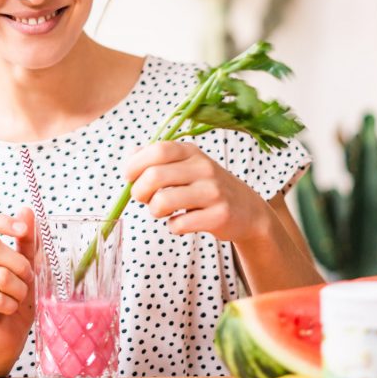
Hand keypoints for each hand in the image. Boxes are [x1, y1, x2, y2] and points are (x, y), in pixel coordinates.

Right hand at [0, 207, 35, 374]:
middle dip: (20, 265)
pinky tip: (8, 310)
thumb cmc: (17, 299)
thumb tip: (26, 210)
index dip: (1, 221)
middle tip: (27, 279)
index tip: (22, 229)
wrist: (8, 338)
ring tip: (17, 297)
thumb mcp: (28, 267)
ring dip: (18, 289)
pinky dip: (11, 305)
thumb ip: (27, 240)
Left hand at [127, 141, 268, 243]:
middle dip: (139, 192)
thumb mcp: (187, 165)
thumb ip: (158, 159)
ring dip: (154, 211)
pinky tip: (180, 223)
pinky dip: (173, 227)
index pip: (156, 150)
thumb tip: (129, 158)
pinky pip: (179, 224)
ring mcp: (213, 191)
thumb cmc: (206, 187)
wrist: (247, 211)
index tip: (129, 177)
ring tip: (162, 211)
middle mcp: (203, 167)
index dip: (135, 164)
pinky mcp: (219, 215)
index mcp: (191, 152)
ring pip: (163, 201)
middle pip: (154, 176)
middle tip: (143, 199)